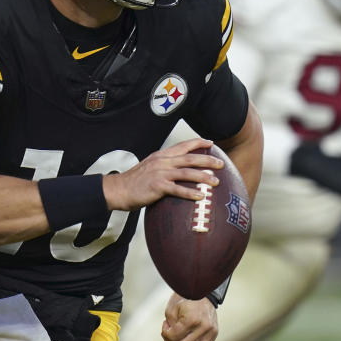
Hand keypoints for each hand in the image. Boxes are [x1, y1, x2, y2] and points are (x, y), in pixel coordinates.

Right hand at [102, 138, 222, 210]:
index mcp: (161, 156)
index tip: (211, 143)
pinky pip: (177, 190)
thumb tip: (178, 171)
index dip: (198, 143)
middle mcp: (162, 161)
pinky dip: (190, 193)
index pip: (183, 145)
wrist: (119, 189)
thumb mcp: (150, 168)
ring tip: (216, 181)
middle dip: (207, 160)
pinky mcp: (157, 186)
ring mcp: (160, 173)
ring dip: (203, 176)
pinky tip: (200, 196)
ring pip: (186, 173)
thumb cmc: (135, 182)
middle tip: (221, 164)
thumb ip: (164, 166)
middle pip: (189, 158)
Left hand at [161, 293, 217, 340]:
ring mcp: (211, 332)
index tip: (164, 325)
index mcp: (192, 319)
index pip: (174, 337)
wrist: (203, 290)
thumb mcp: (172, 309)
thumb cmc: (185, 297)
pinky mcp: (214, 334)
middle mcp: (204, 327)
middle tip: (167, 335)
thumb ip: (170, 327)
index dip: (165, 334)